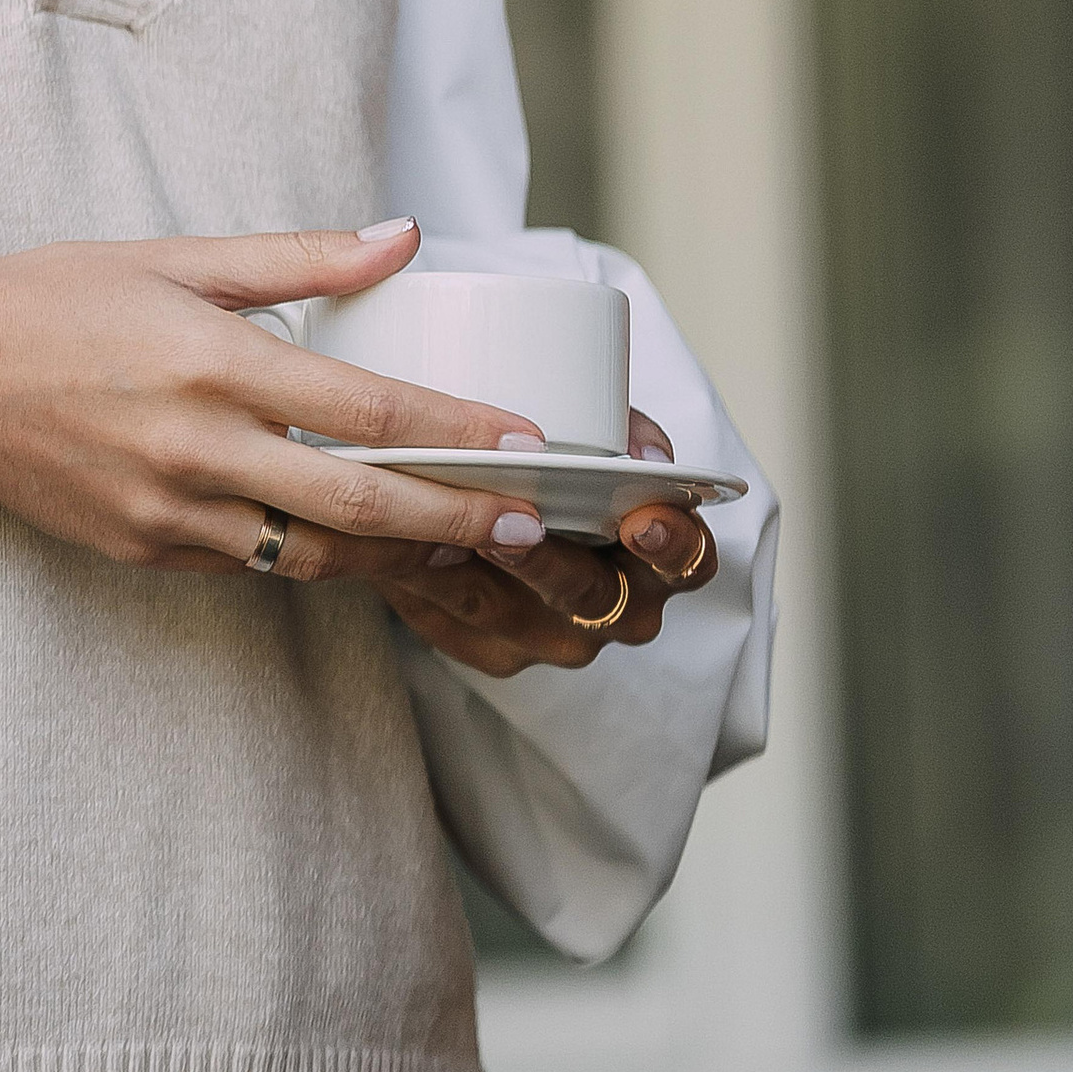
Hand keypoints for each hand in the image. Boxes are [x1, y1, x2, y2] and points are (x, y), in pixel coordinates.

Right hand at [0, 218, 563, 575]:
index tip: (529, 444)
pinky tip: (361, 543)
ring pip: (314, 554)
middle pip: (360, 503)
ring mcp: (169, 512)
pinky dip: (315, 556)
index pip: (366, 408)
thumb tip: (402, 236)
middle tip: (536, 527)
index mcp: (212, 360)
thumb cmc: (54, 297)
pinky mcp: (145, 550)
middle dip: (460, 520)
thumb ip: (299, 257)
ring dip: (398, 556)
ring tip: (465, 547)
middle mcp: (197, 445)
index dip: (460, 431)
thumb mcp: (174, 256)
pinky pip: (253, 563)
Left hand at [357, 411, 718, 673]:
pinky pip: (445, 620)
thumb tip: (638, 450)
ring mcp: (545, 635)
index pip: (688, 562)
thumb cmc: (560, 456)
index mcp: (656, 556)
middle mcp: (610, 609)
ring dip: (470, 571)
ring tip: (439, 529)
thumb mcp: (598, 426)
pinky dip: (413, 580)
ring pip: (506, 612)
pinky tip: (384, 544)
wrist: (492, 493)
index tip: (643, 515)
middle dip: (552, 563)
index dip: (673, 543)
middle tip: (518, 524)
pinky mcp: (483, 646)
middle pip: (592, 599)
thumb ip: (619, 424)